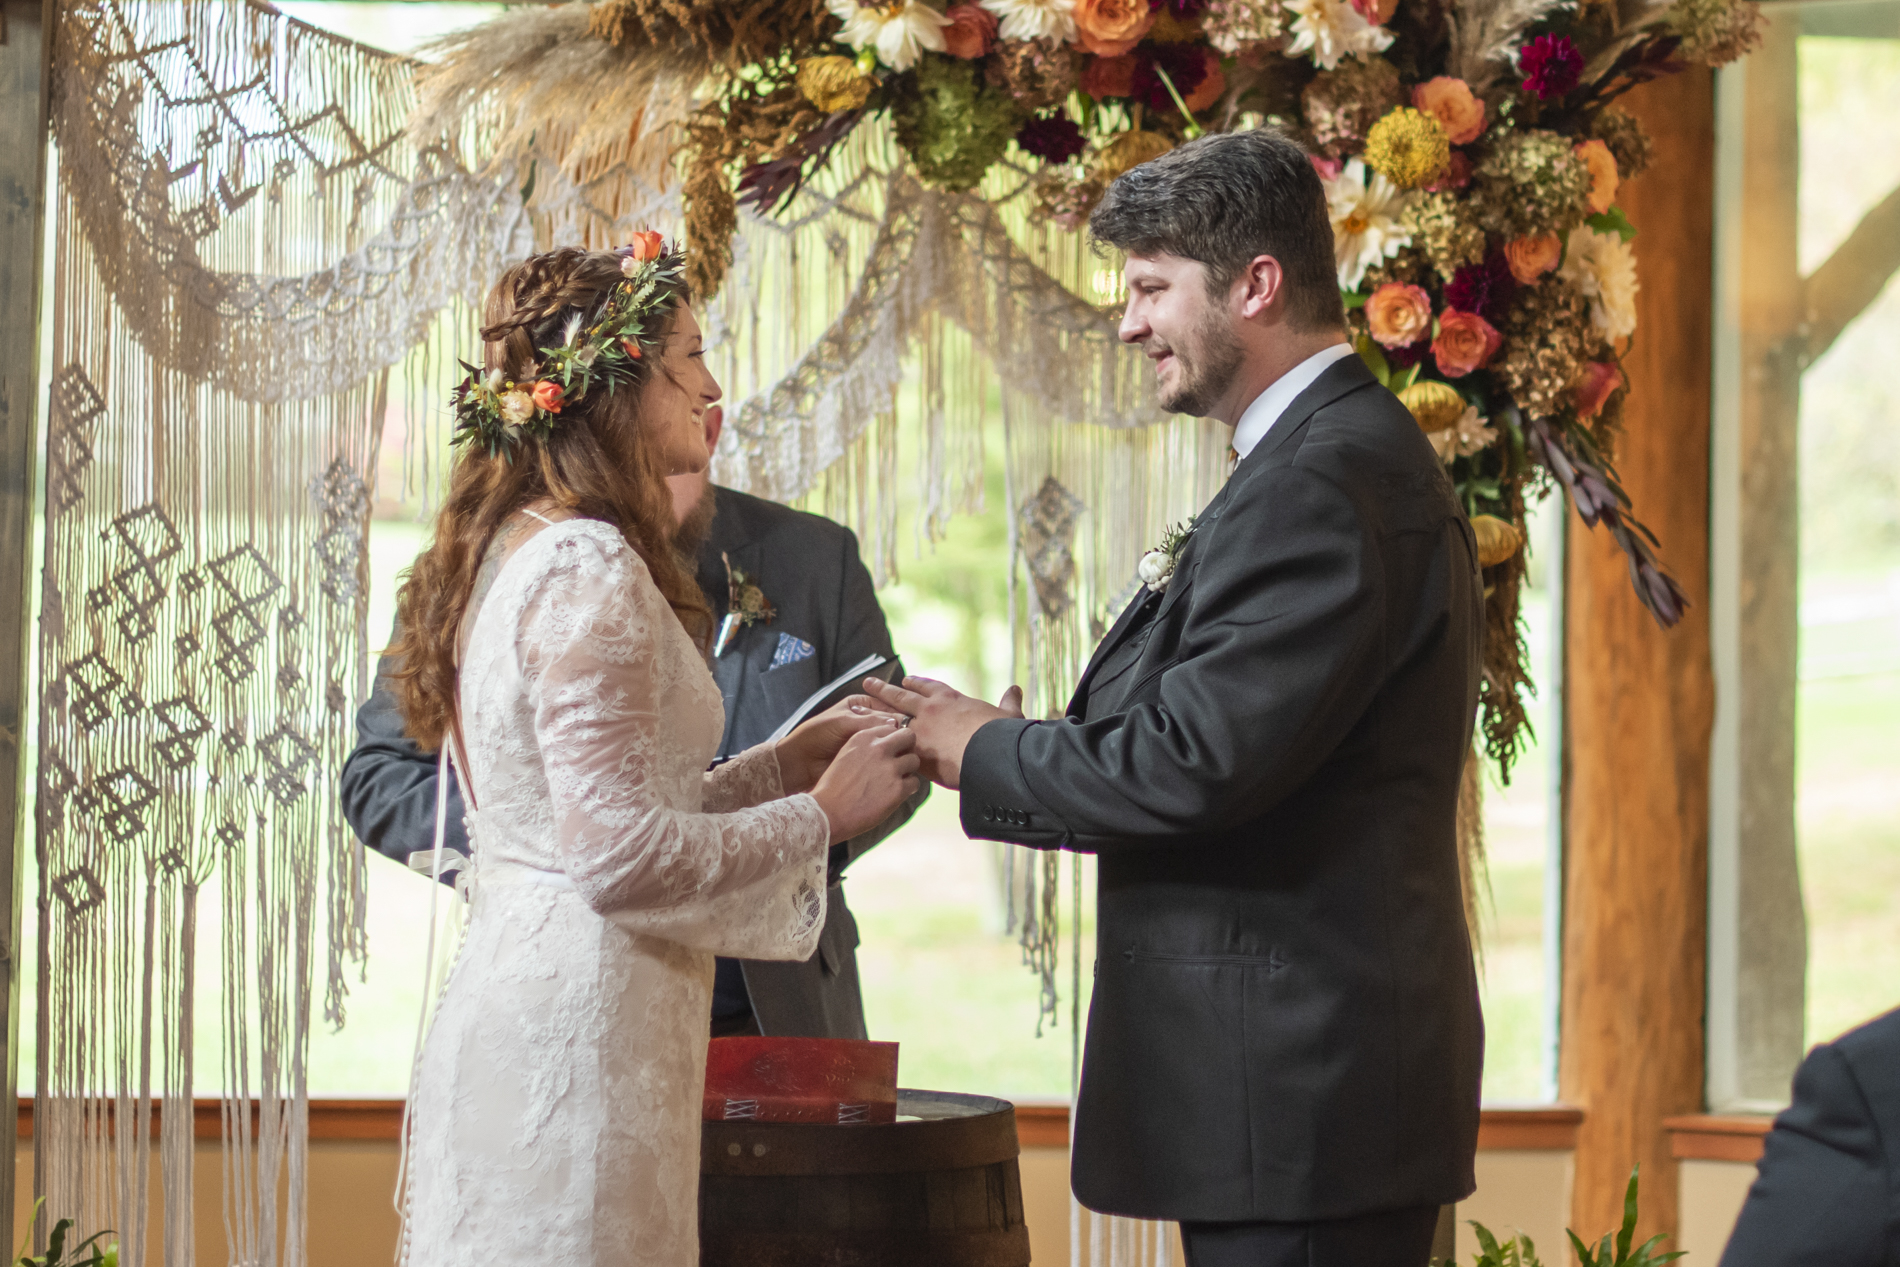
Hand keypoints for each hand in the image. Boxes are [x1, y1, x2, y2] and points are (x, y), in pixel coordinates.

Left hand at [774, 699, 905, 793]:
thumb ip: (870, 722)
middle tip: (915, 739)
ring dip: (897, 747)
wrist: (799, 762)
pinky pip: (882, 756)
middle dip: (900, 731)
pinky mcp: (865, 758)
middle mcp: (865, 721)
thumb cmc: (816, 736)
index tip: (913, 721)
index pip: (886, 706)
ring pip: (888, 741)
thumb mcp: (843, 723)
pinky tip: (900, 762)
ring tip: (910, 751)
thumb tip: (897, 723)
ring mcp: (866, 740)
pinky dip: (890, 759)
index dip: (899, 713)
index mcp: (859, 705)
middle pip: (890, 724)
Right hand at [809, 724, 920, 843]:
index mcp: (863, 737)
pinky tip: (895, 794)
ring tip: (896, 781)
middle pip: (909, 737)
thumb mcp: (846, 755)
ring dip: (908, 770)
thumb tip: (887, 745)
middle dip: (907, 748)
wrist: (828, 813)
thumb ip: (866, 747)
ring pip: (914, 760)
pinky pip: (915, 783)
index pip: (892, 728)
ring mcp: (890, 768)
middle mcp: (879, 748)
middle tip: (900, 762)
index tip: (889, 752)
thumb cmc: (833, 787)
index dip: (893, 740)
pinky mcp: (897, 789)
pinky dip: (908, 789)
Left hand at [860, 676, 1023, 789]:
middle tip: (868, 683)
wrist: (992, 754)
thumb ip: (1009, 703)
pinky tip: (863, 740)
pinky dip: (877, 740)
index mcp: (953, 700)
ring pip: (890, 716)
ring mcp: (921, 730)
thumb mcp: (1008, 715)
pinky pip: (891, 743)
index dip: (918, 684)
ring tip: (857, 705)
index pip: (931, 688)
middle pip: (902, 696)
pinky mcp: (915, 751)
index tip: (907, 679)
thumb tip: (1016, 689)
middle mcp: (932, 710)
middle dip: (884, 690)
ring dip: (872, 711)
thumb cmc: (1002, 735)